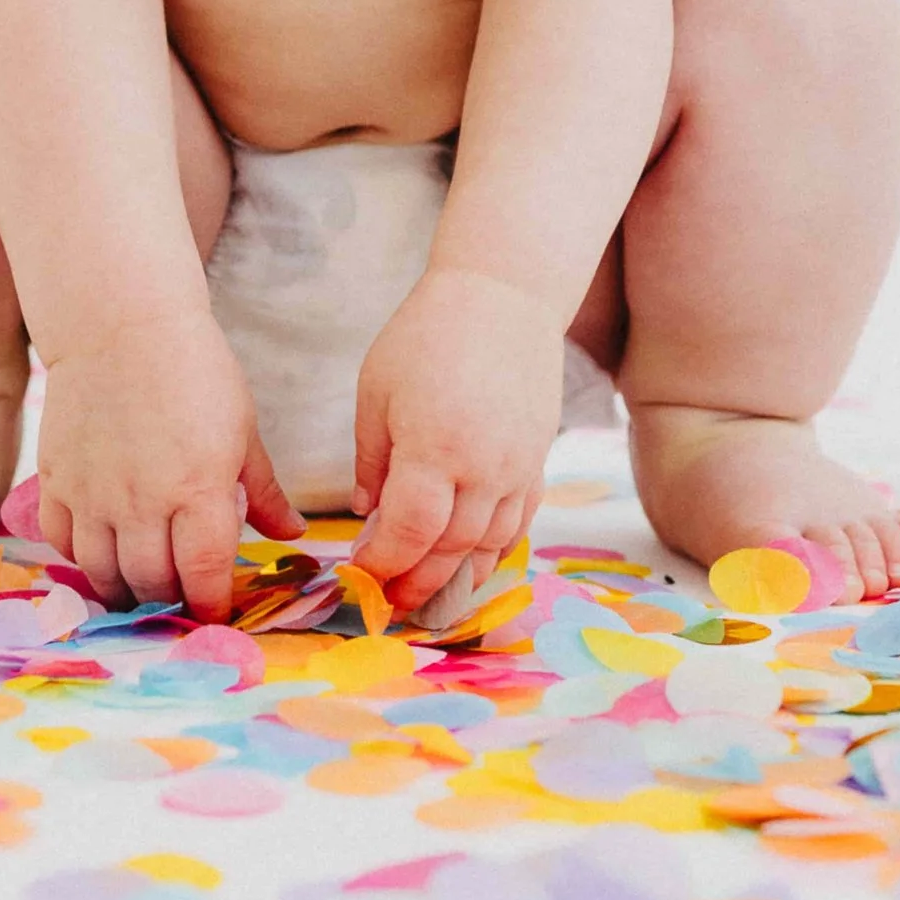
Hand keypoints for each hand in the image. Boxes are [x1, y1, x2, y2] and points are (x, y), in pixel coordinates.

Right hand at [28, 307, 302, 619]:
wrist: (122, 325)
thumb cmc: (196, 372)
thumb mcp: (243, 431)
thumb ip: (264, 491)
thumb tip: (293, 533)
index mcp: (198, 490)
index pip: (203, 575)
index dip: (212, 605)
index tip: (219, 612)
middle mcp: (142, 502)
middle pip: (152, 584)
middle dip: (172, 603)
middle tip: (183, 600)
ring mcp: (94, 494)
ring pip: (104, 574)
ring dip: (126, 591)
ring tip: (143, 588)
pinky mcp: (58, 480)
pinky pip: (64, 543)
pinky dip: (83, 559)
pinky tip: (102, 554)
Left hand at [350, 267, 560, 614]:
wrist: (503, 299)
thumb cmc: (427, 336)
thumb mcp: (376, 393)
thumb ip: (373, 462)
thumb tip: (370, 515)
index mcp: (434, 449)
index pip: (410, 533)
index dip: (384, 562)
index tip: (362, 571)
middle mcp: (483, 469)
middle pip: (451, 550)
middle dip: (417, 582)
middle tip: (390, 600)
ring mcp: (518, 468)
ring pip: (489, 545)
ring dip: (456, 576)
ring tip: (427, 593)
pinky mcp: (537, 461)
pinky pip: (518, 523)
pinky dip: (494, 550)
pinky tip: (470, 561)